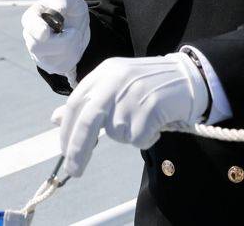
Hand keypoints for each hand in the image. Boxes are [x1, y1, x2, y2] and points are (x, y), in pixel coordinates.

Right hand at [21, 0, 89, 81]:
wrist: (78, 24)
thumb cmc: (70, 7)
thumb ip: (63, 0)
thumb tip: (58, 9)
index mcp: (31, 17)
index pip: (29, 26)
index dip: (36, 30)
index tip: (46, 31)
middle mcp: (30, 37)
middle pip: (38, 47)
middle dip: (63, 41)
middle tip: (75, 32)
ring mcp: (37, 53)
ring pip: (52, 59)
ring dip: (71, 48)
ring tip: (74, 37)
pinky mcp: (49, 65)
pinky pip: (62, 67)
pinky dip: (74, 57)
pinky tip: (73, 47)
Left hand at [51, 54, 208, 177]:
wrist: (187, 76)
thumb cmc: (149, 83)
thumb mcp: (115, 83)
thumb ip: (87, 101)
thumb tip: (55, 118)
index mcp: (104, 73)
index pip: (75, 104)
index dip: (66, 131)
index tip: (65, 151)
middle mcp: (115, 81)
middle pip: (87, 121)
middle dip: (78, 149)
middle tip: (74, 171)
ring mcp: (132, 94)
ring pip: (117, 132)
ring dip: (128, 135)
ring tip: (144, 119)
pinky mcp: (149, 107)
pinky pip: (138, 138)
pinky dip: (146, 138)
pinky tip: (155, 123)